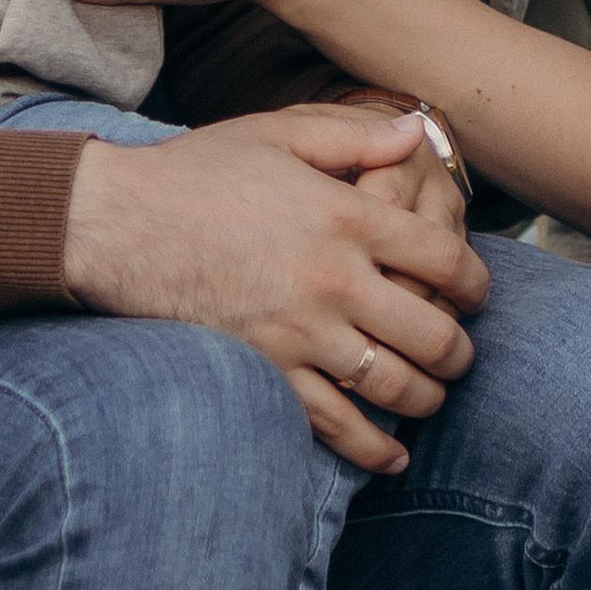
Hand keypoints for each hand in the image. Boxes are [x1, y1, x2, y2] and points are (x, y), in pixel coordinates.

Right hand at [59, 101, 487, 470]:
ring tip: (431, 396)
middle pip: (434, 334)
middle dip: (459, 352)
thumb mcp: (278, 134)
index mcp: (347, 216)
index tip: (476, 294)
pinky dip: (371, 448)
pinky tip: (391, 456)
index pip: (445, 260)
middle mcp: (334, 279)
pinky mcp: (264, 370)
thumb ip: (355, 136)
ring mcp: (300, 332)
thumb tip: (417, 133)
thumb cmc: (195, 172)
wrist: (114, 222)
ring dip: (426, 398)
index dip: (476, 283)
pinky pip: (333, 423)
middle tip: (459, 354)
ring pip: (394, 385)